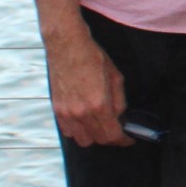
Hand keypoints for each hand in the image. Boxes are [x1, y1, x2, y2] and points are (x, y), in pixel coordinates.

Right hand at [46, 25, 131, 146]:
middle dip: (110, 138)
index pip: (112, 135)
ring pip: (81, 139)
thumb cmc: (93, 58)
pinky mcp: (56, 109)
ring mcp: (66, 112)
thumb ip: (119, 102)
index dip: (123, 140)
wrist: (67, 45)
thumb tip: (120, 117)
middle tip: (117, 130)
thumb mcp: (116, 78)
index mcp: (99, 105)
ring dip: (93, 136)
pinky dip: (78, 130)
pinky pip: (67, 131)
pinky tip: (85, 120)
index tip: (129, 139)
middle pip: (97, 140)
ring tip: (100, 125)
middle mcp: (81, 112)